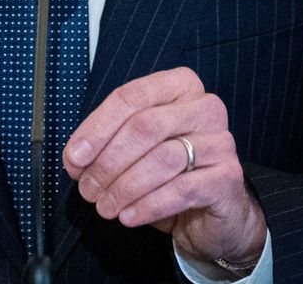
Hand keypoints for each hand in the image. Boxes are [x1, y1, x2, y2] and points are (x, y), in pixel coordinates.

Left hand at [63, 67, 265, 271]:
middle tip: (87, 189)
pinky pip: (182, 189)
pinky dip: (148, 205)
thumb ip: (106, 146)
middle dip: (108, 161)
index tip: (75, 157)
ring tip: (105, 206)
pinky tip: (128, 216)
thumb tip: (75, 158)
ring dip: (125, 186)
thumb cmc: (170, 175)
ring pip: (163, 158)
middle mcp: (204, 107)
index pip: (132, 96)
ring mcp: (220, 141)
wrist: (212, 214)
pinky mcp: (228, 176)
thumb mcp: (135, 153)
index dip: (98, 127)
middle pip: (145, 126)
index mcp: (179, 86)